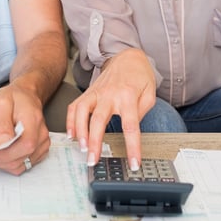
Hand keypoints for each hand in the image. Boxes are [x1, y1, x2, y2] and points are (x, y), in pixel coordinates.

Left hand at [0, 82, 50, 174]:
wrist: (26, 95)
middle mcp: (41, 133)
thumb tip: (2, 142)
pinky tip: (5, 154)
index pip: (26, 145)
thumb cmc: (14, 98)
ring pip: (24, 164)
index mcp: (33, 120)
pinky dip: (13, 163)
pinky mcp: (41, 149)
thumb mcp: (1, 104)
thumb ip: (2, 124)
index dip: (7, 155)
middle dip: (2, 161)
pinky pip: (26, 164)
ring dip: (6, 164)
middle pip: (24, 157)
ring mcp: (43, 142)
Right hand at [67, 48, 155, 169]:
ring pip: (82, 112)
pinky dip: (70, 121)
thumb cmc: (140, 76)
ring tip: (81, 148)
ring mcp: (96, 93)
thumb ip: (142, 112)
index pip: (130, 126)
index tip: (133, 164)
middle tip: (93, 160)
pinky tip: (71, 135)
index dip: (132, 147)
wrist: (127, 57)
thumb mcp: (150, 93)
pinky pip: (74, 106)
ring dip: (79, 131)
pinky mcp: (88, 93)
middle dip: (94, 142)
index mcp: (128, 96)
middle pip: (99, 120)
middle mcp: (109, 95)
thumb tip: (130, 130)